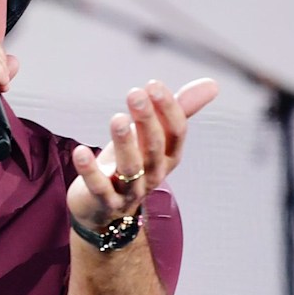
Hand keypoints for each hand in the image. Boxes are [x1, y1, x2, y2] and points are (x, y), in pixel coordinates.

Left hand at [67, 78, 218, 226]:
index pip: (176, 133)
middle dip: (147, 120)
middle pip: (154, 147)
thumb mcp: (153, 137)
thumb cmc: (131, 163)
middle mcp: (153, 174)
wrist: (103, 209)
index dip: (168, 109)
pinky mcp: (105, 202)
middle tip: (135, 93)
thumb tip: (213, 84)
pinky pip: (99, 187)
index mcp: (168, 157)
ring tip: (117, 118)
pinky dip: (90, 171)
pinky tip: (80, 152)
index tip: (153, 85)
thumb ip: (179, 111)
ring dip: (124, 143)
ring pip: (131, 168)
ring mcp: (130, 191)